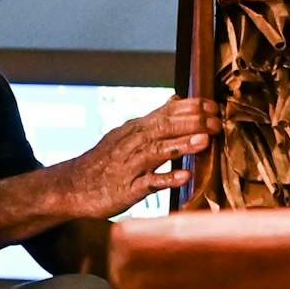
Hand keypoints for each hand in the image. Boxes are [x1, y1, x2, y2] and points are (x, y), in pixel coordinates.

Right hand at [59, 97, 216, 219]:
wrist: (72, 187)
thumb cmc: (103, 162)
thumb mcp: (127, 134)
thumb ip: (154, 119)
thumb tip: (176, 99)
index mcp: (135, 129)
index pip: (165, 112)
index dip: (190, 108)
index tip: (213, 105)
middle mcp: (132, 143)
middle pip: (164, 128)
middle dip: (192, 123)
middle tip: (217, 121)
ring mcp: (130, 166)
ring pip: (158, 151)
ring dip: (182, 145)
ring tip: (205, 141)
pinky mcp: (128, 189)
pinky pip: (149, 183)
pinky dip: (168, 178)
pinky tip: (185, 176)